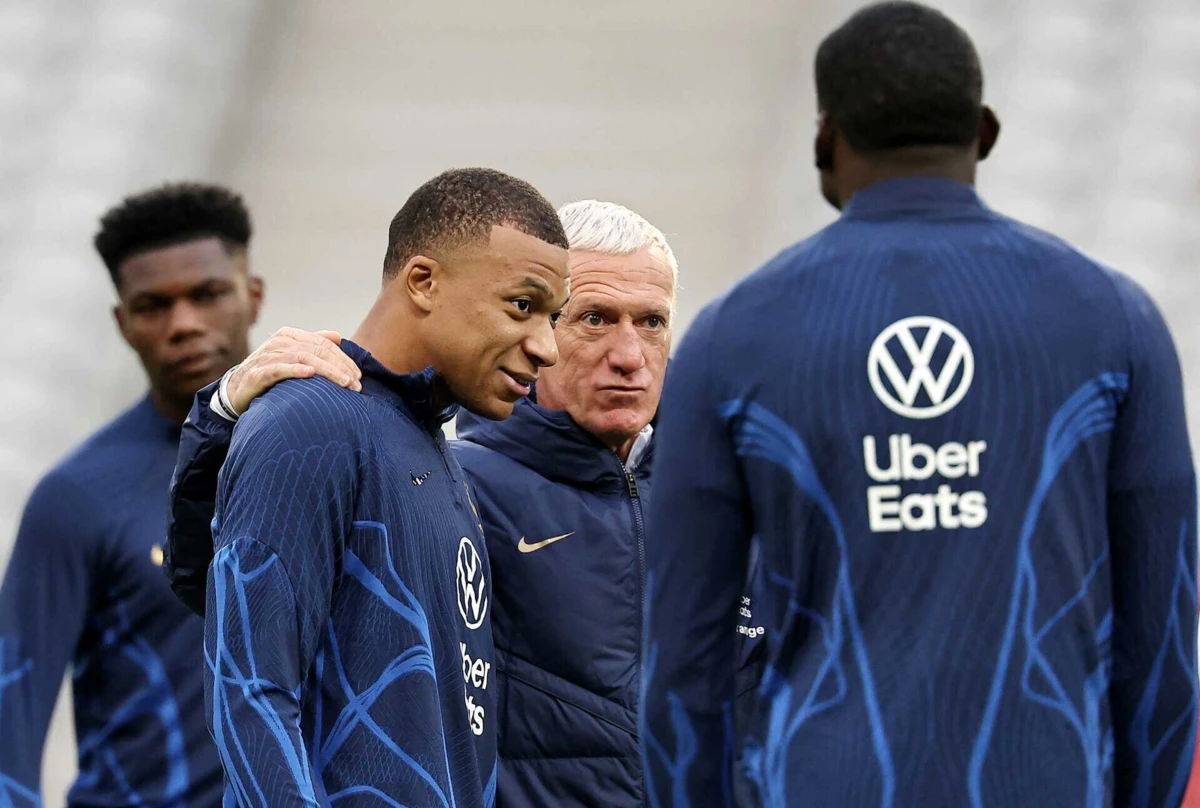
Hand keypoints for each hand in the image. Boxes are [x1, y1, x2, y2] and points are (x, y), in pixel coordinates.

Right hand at [226, 327, 362, 414]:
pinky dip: (296, 370)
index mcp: (288, 336)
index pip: (323, 344)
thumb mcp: (291, 356)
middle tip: (356, 384)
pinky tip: (311, 374)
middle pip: (317, 350)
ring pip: (303, 358)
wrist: (236, 390)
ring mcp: (267, 356)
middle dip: (340, 367)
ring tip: (344, 383)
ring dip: (327, 371)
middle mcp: (278, 343)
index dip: (344, 359)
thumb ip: (313, 344)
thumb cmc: (269, 373)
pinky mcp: (258, 373)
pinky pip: (279, 369)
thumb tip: (337, 337)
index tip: (359, 376)